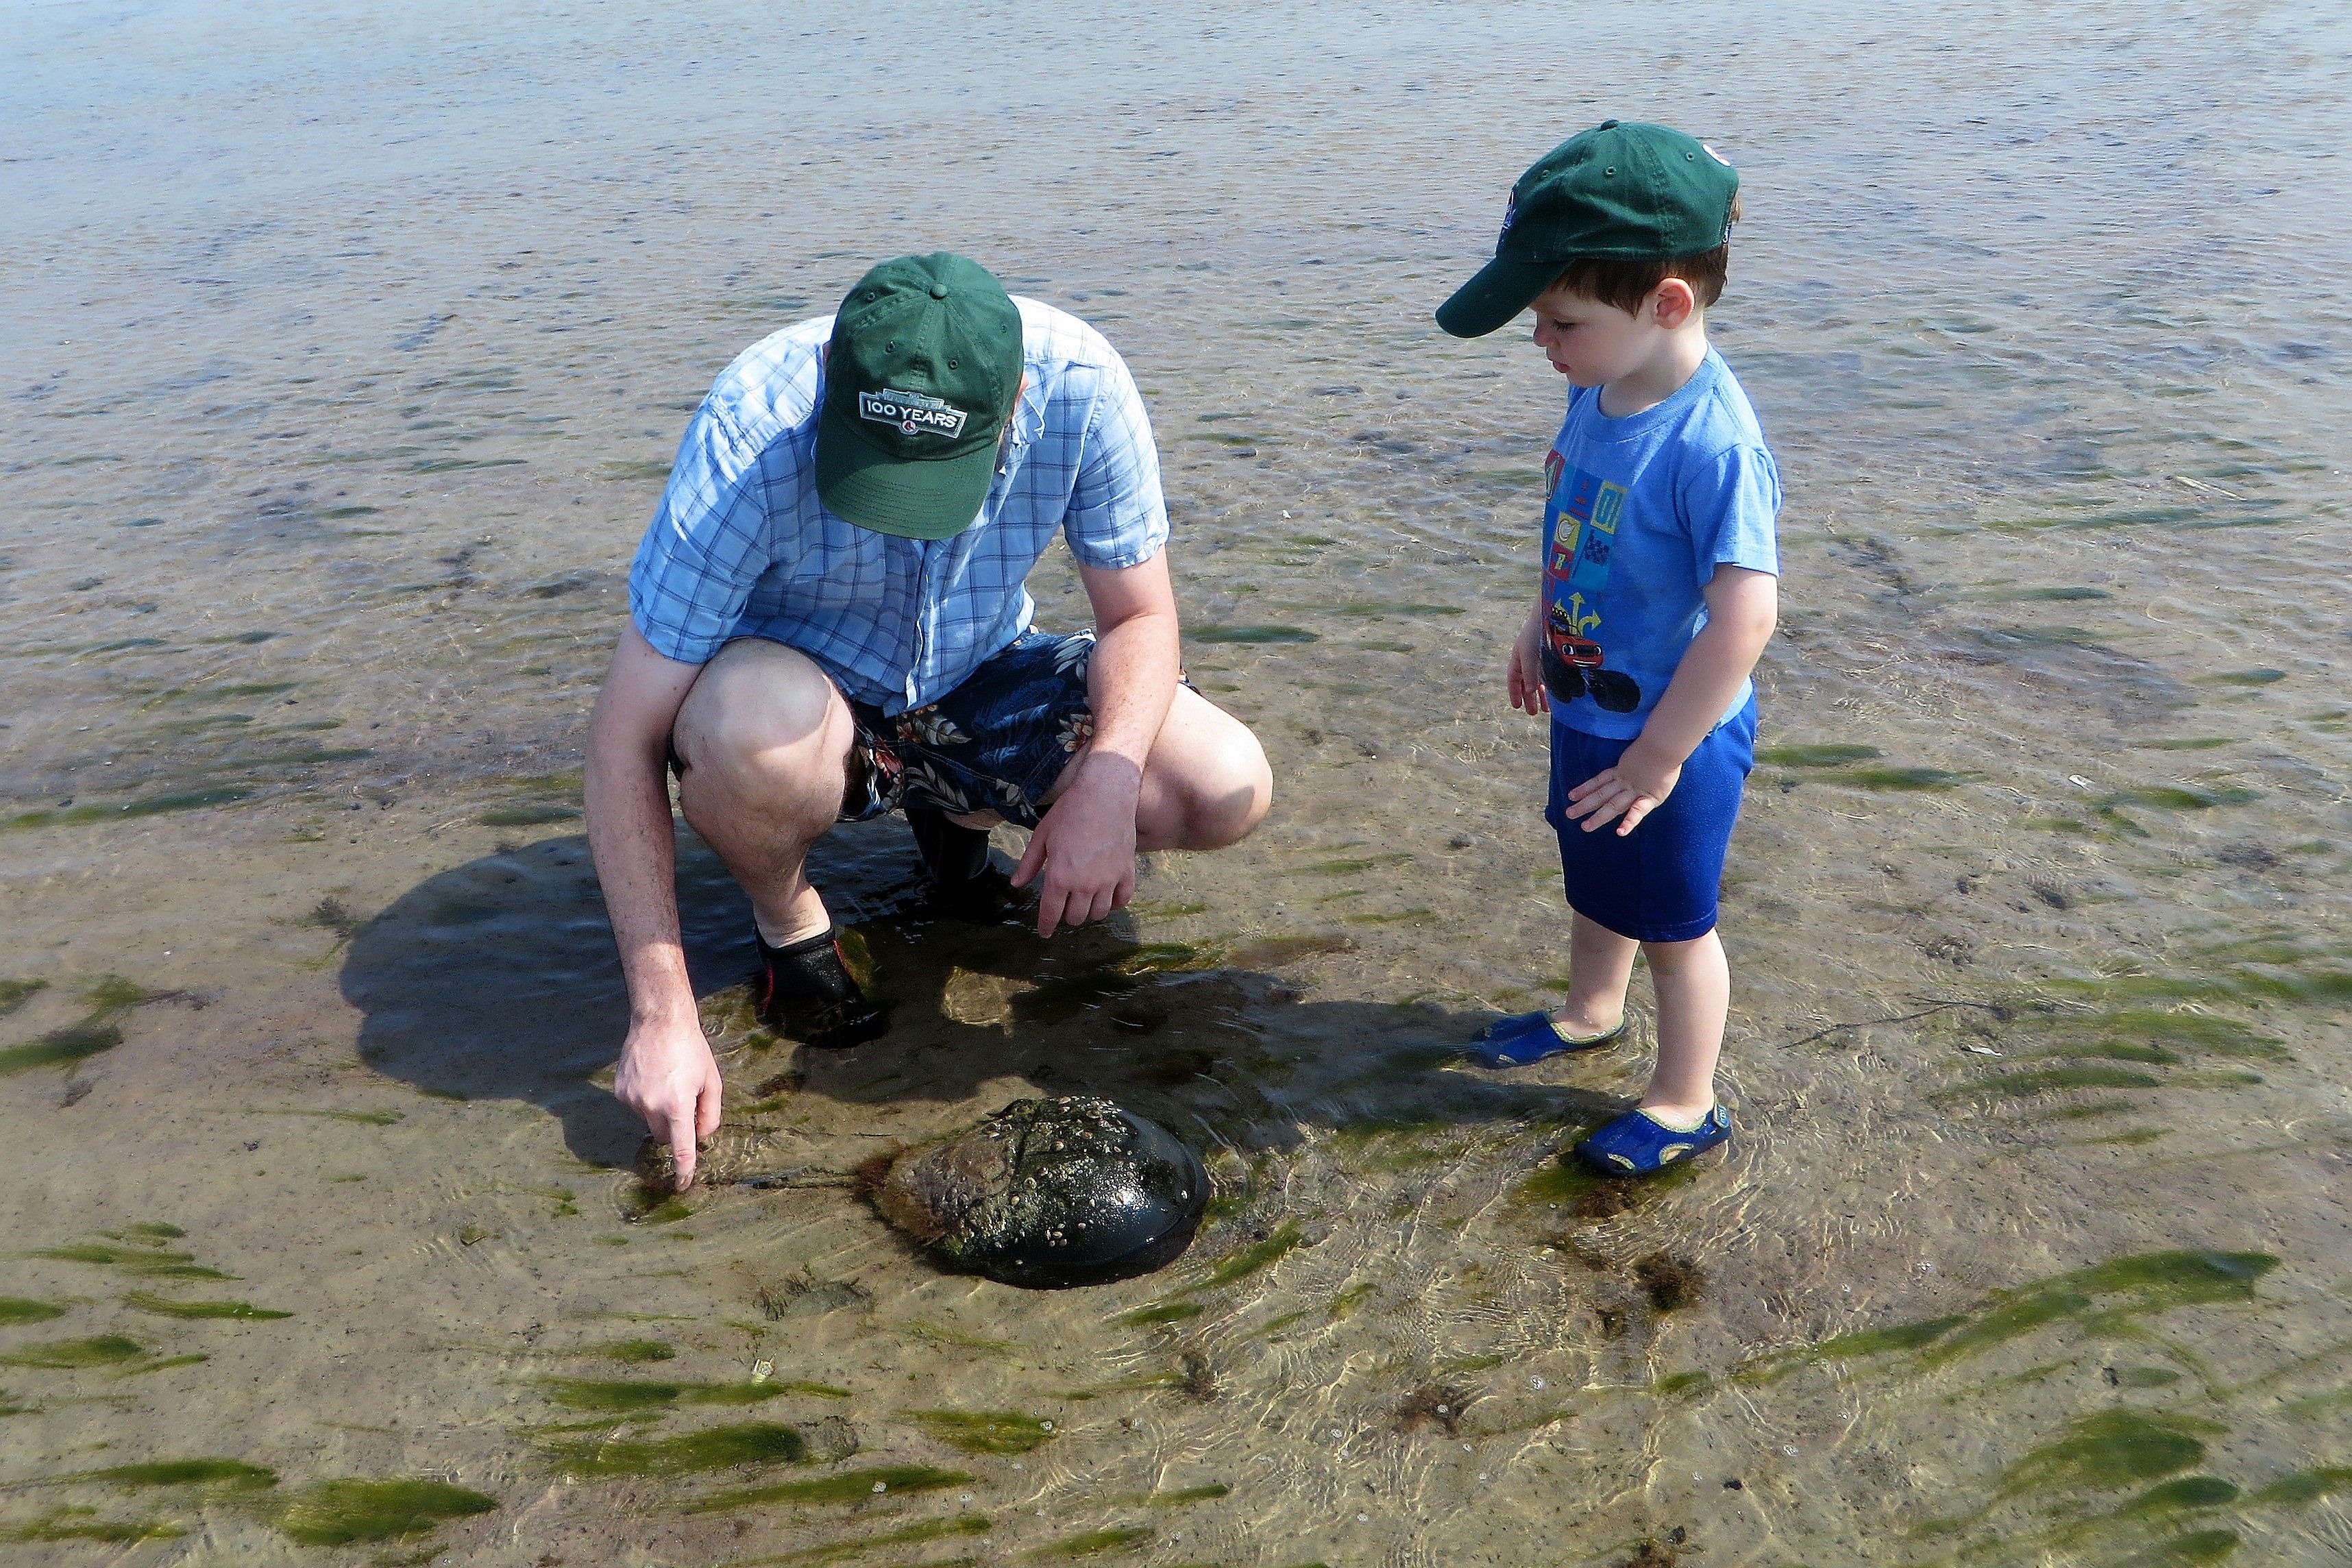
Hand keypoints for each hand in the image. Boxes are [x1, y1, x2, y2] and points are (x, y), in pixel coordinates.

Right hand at [612, 1012, 722, 1189]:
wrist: (659, 1021)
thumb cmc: (691, 1049)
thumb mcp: (711, 1081)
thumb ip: (710, 1114)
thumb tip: (701, 1137)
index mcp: (677, 1105)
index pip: (680, 1149)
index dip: (683, 1170)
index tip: (683, 1185)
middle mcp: (651, 1106)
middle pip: (663, 1137)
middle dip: (673, 1129)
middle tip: (683, 1104)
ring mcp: (632, 1099)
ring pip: (648, 1121)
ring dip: (659, 1111)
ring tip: (667, 1081)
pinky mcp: (620, 1091)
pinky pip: (636, 1106)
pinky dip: (645, 1099)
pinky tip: (652, 1076)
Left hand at [1012, 756, 1140, 937]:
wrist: (1105, 793)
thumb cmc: (1069, 811)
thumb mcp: (1042, 836)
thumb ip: (1029, 863)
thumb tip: (1017, 884)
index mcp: (1059, 876)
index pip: (1051, 913)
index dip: (1046, 926)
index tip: (1045, 933)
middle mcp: (1084, 884)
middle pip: (1075, 917)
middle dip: (1066, 916)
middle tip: (1064, 906)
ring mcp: (1108, 880)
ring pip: (1099, 913)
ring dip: (1089, 911)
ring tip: (1084, 902)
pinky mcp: (1126, 872)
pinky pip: (1122, 900)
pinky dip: (1114, 903)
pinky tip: (1108, 896)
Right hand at [1507, 607, 1548, 716]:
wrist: (1552, 613)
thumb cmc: (1536, 632)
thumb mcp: (1529, 654)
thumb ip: (1529, 673)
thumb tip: (1530, 691)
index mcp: (1518, 657)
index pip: (1513, 679)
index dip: (1514, 693)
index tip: (1516, 706)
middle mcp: (1528, 659)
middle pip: (1526, 682)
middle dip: (1529, 698)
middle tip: (1532, 713)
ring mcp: (1541, 657)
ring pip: (1539, 680)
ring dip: (1542, 694)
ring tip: (1547, 709)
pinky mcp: (1553, 655)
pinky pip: (1550, 674)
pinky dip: (1552, 685)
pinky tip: (1557, 693)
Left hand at [1565, 742, 1681, 835]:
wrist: (1666, 743)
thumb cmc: (1660, 743)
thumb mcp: (1641, 751)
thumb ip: (1636, 760)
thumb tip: (1636, 761)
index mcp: (1623, 770)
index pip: (1599, 780)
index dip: (1585, 788)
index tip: (1571, 795)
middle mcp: (1625, 781)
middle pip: (1601, 794)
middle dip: (1585, 805)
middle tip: (1569, 814)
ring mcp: (1635, 790)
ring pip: (1613, 805)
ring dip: (1598, 816)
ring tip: (1585, 827)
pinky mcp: (1650, 797)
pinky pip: (1638, 811)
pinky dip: (1629, 822)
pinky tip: (1620, 832)